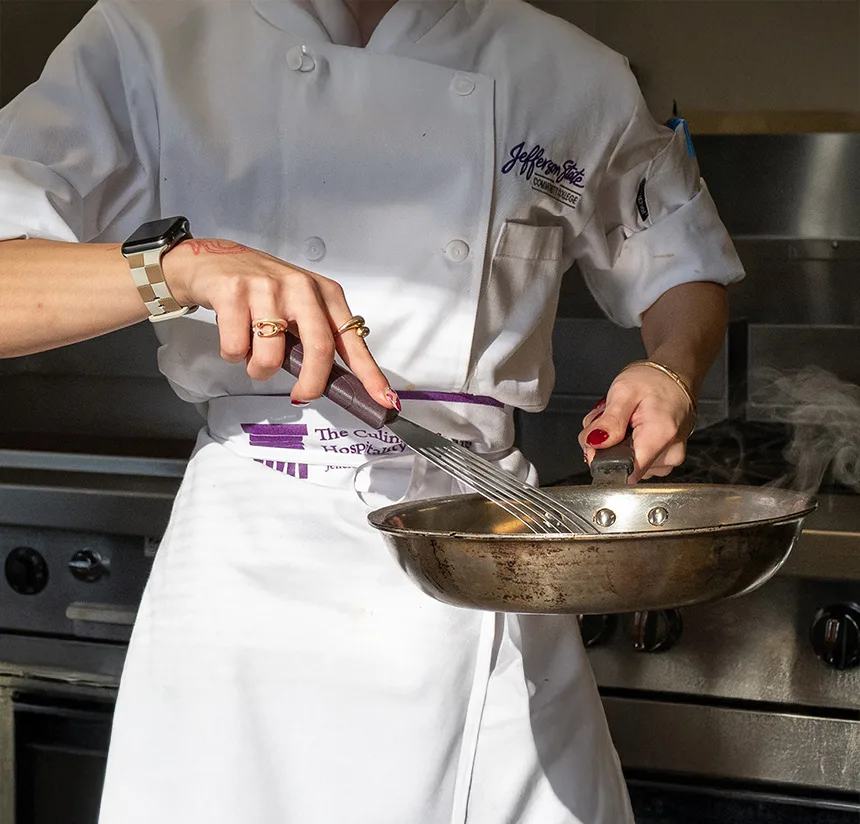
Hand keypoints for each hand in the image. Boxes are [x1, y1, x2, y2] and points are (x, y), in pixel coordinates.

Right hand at [162, 238, 394, 406]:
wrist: (212, 261)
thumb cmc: (261, 289)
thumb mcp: (299, 306)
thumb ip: (316, 337)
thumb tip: (334, 383)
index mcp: (326, 294)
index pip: (353, 340)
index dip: (370, 374)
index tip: (385, 400)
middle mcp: (301, 287)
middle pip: (319, 349)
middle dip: (311, 384)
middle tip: (301, 396)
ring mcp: (267, 288)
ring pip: (271, 356)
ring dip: (259, 370)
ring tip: (253, 355)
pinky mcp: (234, 292)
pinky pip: (237, 348)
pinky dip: (233, 354)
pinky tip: (233, 335)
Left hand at [578, 363, 694, 482]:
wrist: (675, 375)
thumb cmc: (653, 380)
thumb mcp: (623, 391)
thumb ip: (608, 421)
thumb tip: (594, 444)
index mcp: (659, 436)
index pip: (626, 472)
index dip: (604, 461)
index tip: (598, 443)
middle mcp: (668, 453)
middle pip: (623, 468)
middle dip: (607, 447)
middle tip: (611, 422)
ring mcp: (668, 458)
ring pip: (628, 465)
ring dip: (616, 446)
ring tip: (623, 422)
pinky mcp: (665, 459)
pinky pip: (638, 461)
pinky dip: (627, 447)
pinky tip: (631, 429)